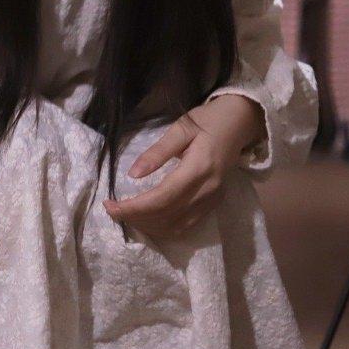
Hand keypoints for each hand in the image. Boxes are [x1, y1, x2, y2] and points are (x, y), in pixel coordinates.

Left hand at [103, 94, 264, 241]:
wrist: (239, 124)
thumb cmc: (207, 121)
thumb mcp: (181, 128)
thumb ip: (157, 152)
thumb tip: (133, 174)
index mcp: (199, 169)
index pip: (162, 198)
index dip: (134, 207)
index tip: (109, 205)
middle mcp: (208, 191)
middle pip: (167, 216)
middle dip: (135, 217)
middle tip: (111, 209)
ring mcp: (212, 201)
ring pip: (176, 226)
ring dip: (147, 225)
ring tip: (125, 214)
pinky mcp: (213, 204)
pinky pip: (186, 226)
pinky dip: (163, 228)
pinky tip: (146, 219)